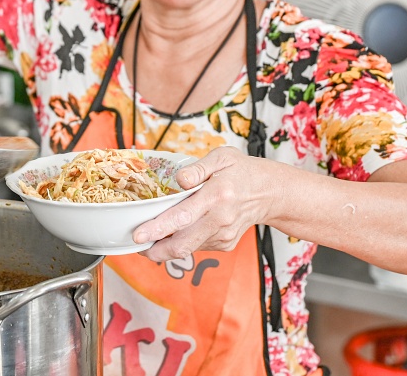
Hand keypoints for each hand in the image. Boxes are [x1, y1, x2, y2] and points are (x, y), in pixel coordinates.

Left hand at [134, 147, 269, 261]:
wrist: (269, 193)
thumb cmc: (242, 172)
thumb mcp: (222, 157)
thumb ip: (198, 168)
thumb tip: (179, 179)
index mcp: (217, 196)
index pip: (182, 217)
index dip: (158, 228)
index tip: (138, 234)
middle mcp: (220, 220)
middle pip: (182, 244)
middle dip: (155, 250)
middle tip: (136, 244)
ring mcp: (223, 235)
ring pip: (188, 248)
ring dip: (165, 246)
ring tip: (152, 234)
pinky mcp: (225, 244)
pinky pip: (197, 246)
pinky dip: (182, 241)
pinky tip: (178, 229)